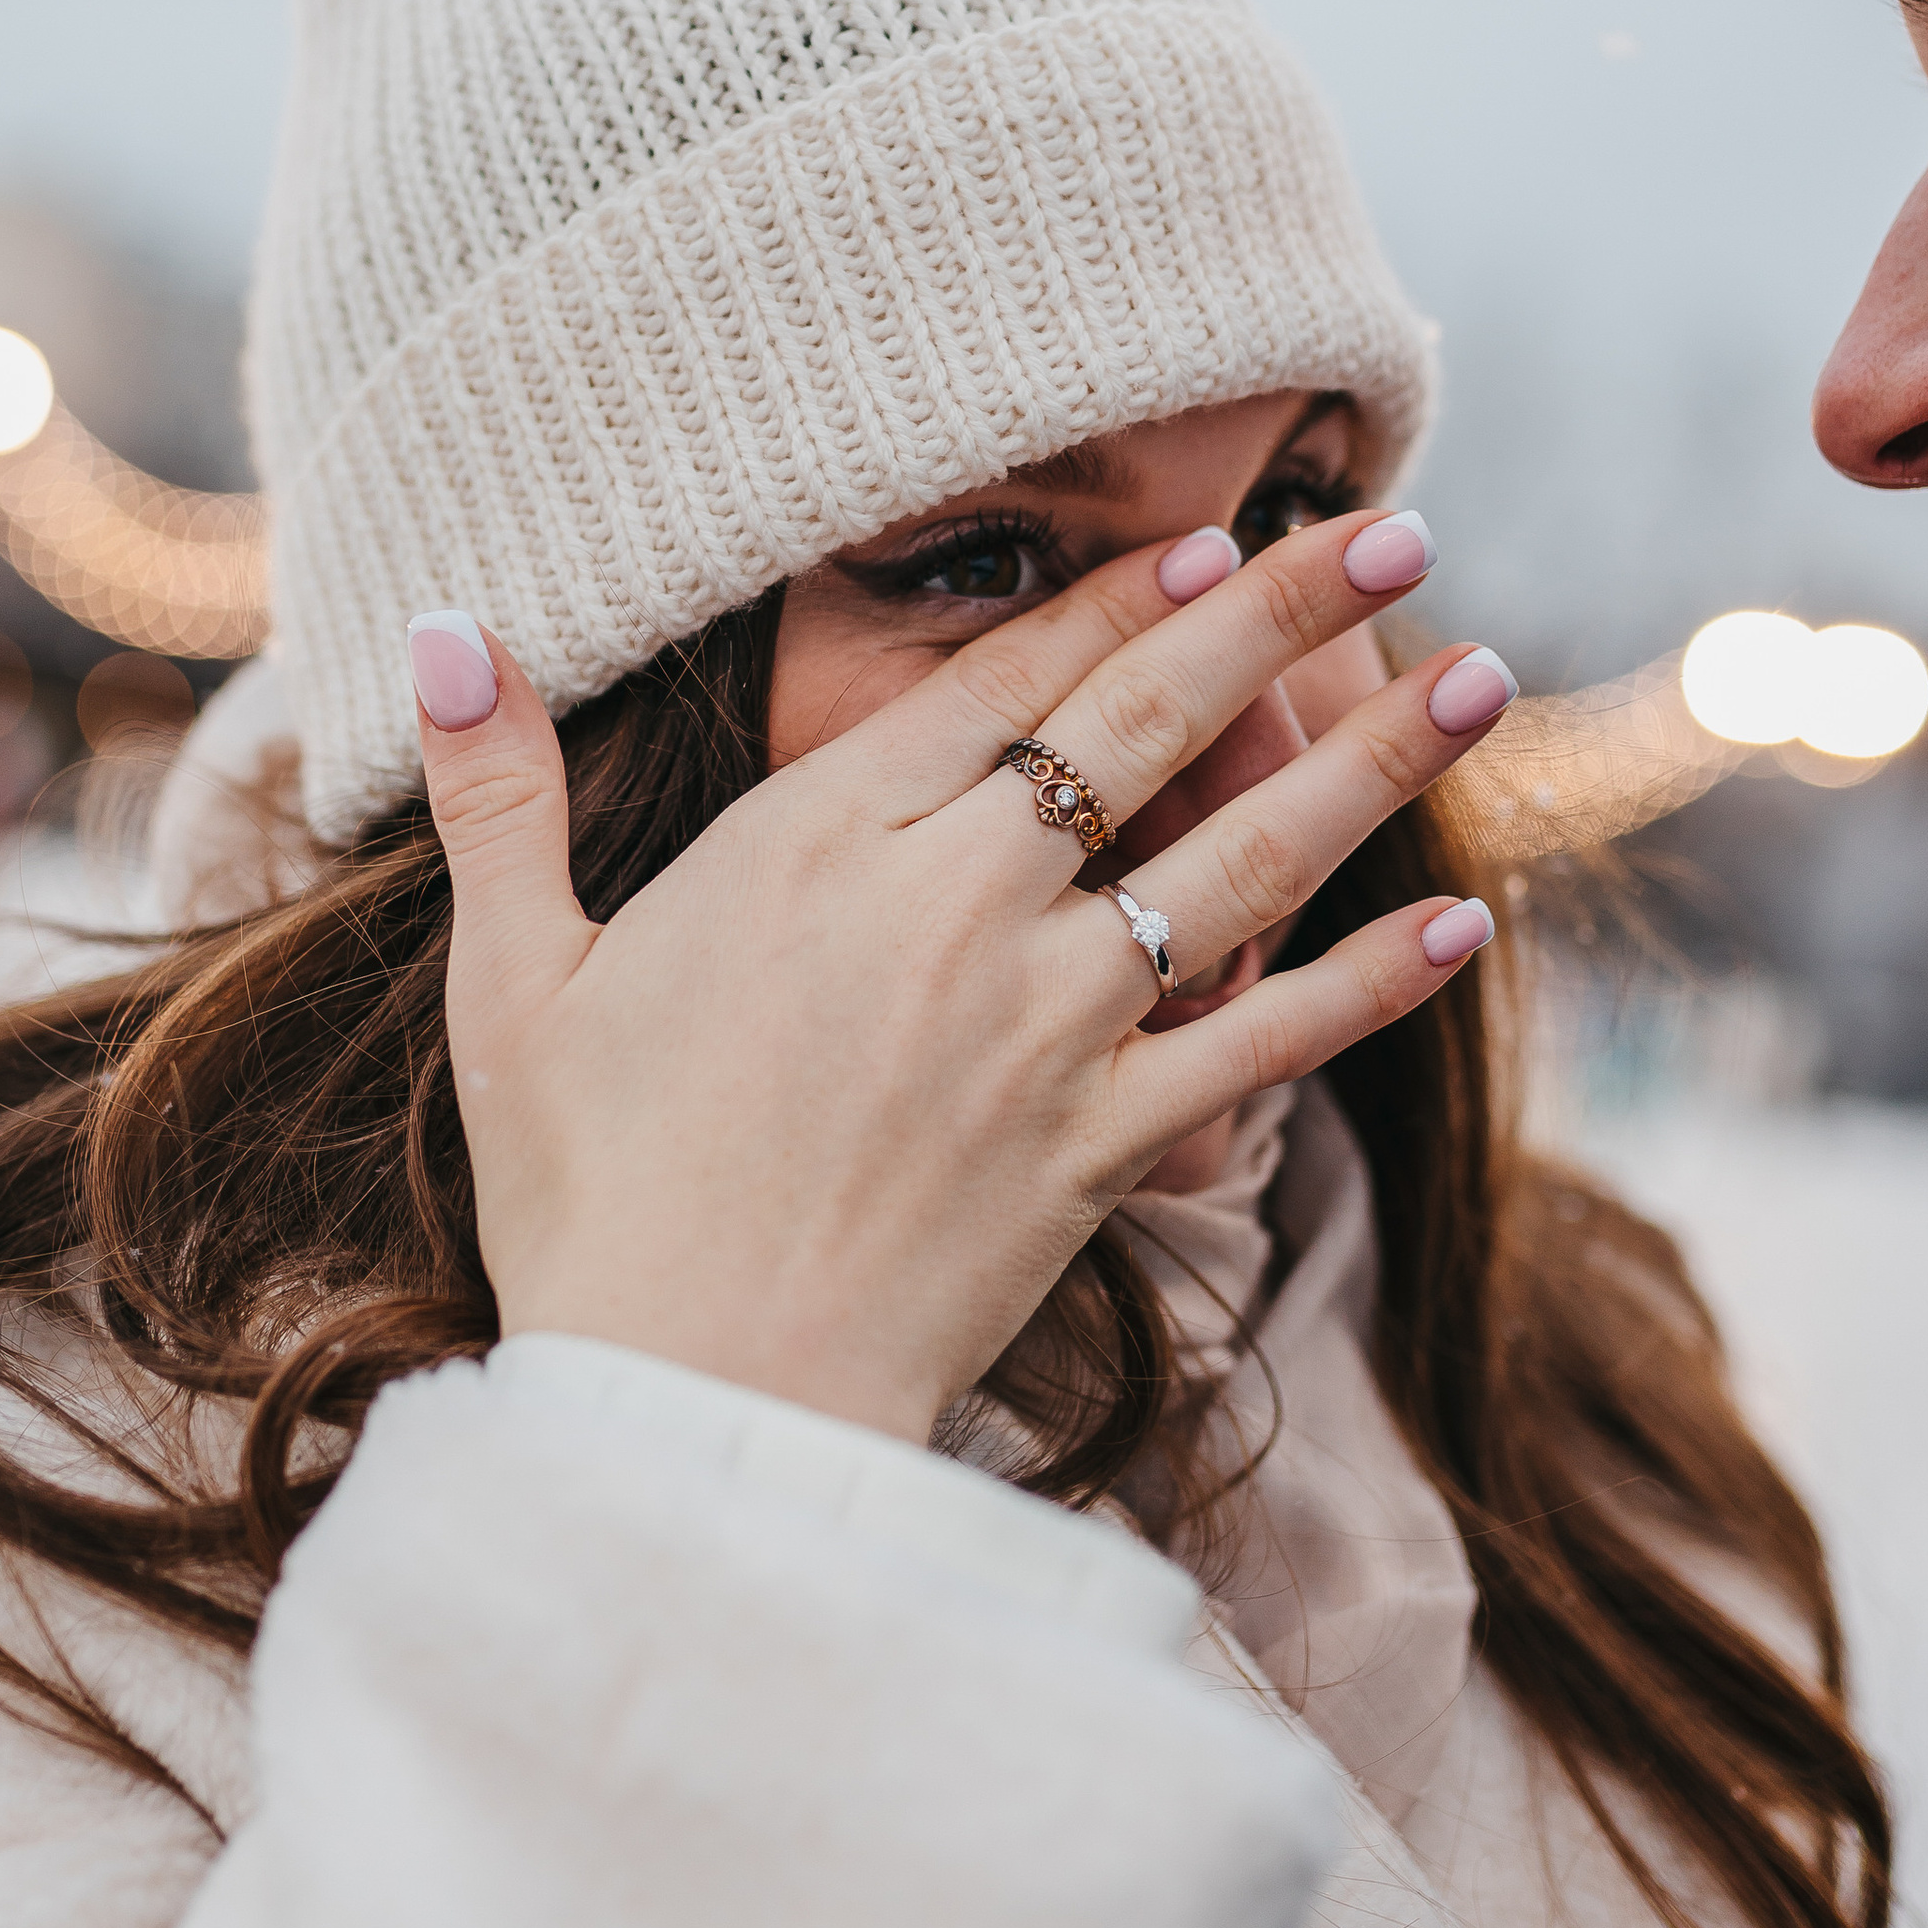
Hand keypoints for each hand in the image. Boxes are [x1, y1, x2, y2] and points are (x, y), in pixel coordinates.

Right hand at [409, 517, 1508, 1444]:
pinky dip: (1362, 987)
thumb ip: (499, 795)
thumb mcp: (513, 980)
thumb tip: (446, 625)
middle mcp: (955, 911)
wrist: (688, 1402)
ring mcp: (1043, 1029)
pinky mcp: (1099, 1150)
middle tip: (1391, 525)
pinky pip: (1258, 1050)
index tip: (1210, 533)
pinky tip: (1457, 926)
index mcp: (818, 847)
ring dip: (1369, 761)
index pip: (996, 684)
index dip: (1113, 599)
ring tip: (1481, 677)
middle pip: (1144, 725)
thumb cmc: (587, 1193)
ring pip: (1235, 859)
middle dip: (1281, 616)